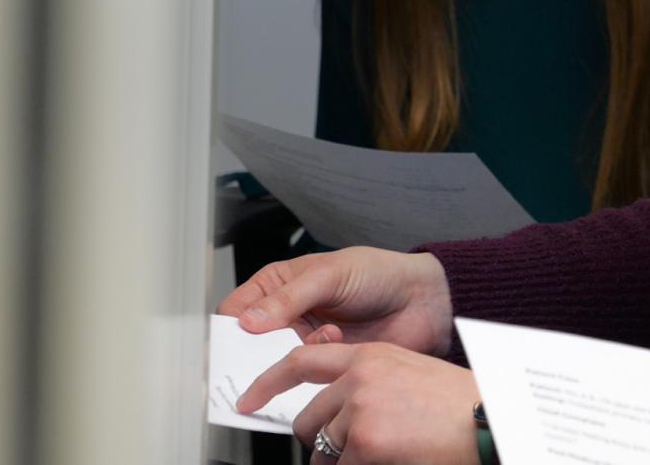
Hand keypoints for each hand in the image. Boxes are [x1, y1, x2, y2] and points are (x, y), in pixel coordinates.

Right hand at [219, 247, 453, 355]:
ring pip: (274, 363)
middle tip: (260, 356)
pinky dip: (314, 364)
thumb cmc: (379, 274)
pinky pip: (303, 376)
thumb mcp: (330, 275)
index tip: (230, 344)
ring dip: (288, 357)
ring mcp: (304, 341)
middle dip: (253, 352)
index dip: (228, 328)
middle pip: (249, 344)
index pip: (236, 310)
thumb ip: (289, 298)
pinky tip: (335, 341)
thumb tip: (249, 321)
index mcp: (280, 285)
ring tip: (311, 340)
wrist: (422, 300)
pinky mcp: (324, 364)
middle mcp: (287, 316)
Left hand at [236, 334, 481, 464]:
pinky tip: (392, 459)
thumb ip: (371, 385)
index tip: (248, 399)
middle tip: (354, 452)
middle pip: (307, 420)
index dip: (268, 383)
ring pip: (322, 451)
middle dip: (322, 445)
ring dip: (343, 462)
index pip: (302, 362)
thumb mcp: (409, 377)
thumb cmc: (460, 405)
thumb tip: (340, 415)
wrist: (488, 420)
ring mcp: (359, 408)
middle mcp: (358, 377)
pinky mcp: (364, 440)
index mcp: (370, 356)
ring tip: (383, 453)